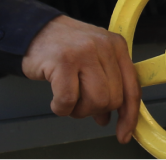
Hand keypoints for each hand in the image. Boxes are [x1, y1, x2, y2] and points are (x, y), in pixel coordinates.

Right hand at [20, 15, 141, 141]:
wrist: (33, 30)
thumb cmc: (62, 48)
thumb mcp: (92, 60)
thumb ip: (105, 86)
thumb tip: (107, 118)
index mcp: (117, 46)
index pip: (132, 88)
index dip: (129, 116)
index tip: (123, 134)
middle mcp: (104, 47)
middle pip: (113, 99)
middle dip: (94, 110)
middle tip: (78, 103)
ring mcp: (84, 52)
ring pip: (96, 101)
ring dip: (78, 110)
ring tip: (67, 100)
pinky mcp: (63, 61)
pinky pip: (69, 100)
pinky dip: (61, 108)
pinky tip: (55, 100)